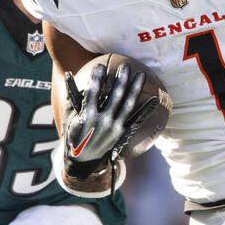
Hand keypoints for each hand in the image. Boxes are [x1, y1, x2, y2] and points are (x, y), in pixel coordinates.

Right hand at [62, 63, 144, 179]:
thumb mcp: (71, 117)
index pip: (93, 92)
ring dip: (135, 88)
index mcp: (87, 116)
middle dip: (121, 79)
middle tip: (125, 66)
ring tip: (140, 74)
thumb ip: (74, 98)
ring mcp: (115, 128)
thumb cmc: (76, 133)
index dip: (97, 78)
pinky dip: (146, 110)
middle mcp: (103, 121)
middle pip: (115, 96)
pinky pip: (136, 120)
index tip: (100, 66)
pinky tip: (154, 99)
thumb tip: (70, 76)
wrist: (83, 159)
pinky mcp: (123, 133)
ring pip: (128, 104)